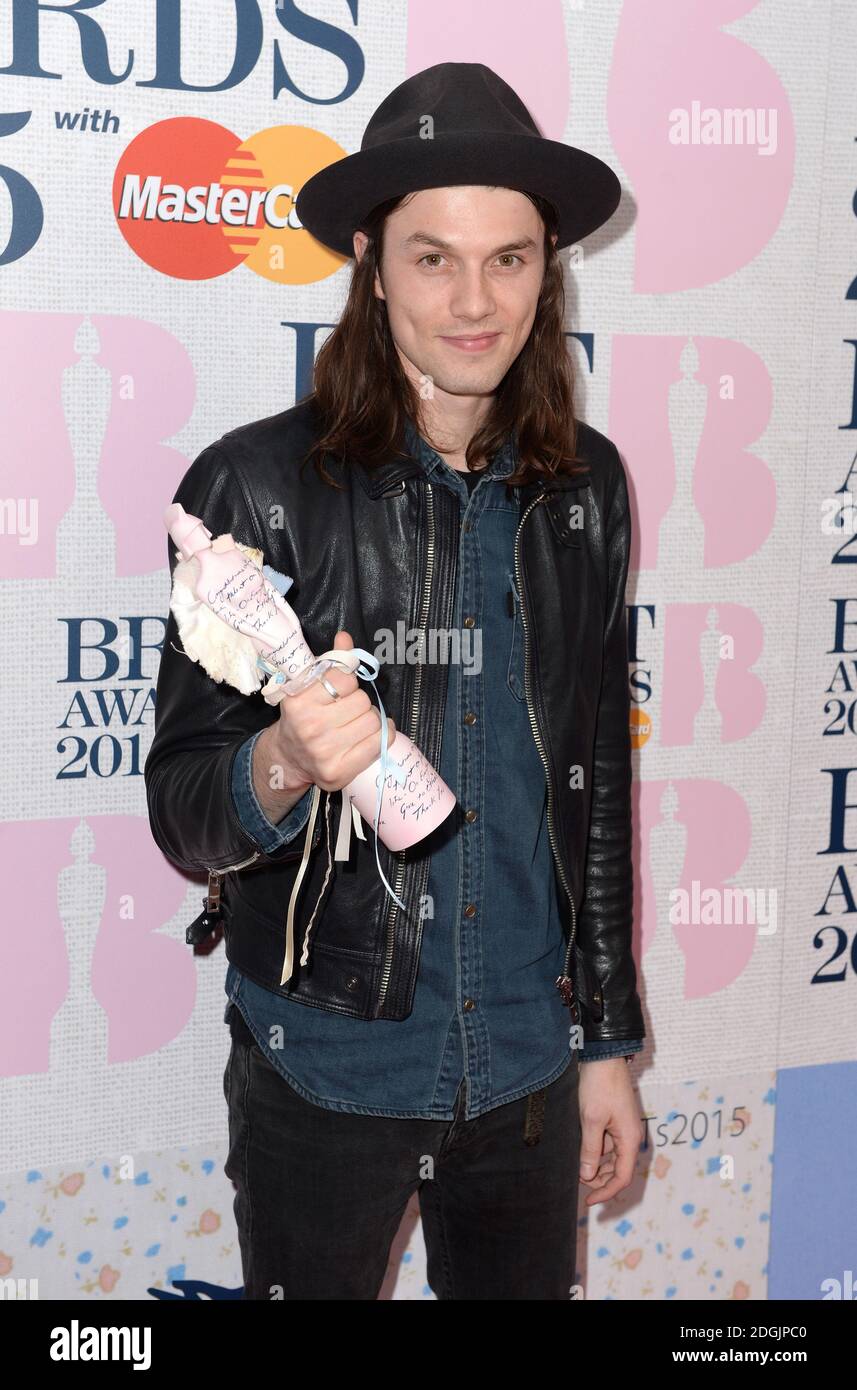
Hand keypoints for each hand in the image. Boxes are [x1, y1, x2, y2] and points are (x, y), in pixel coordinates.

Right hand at [259, 629, 396, 796]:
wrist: (288, 759)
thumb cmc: (302, 717)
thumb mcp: (308, 687)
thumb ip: (329, 662)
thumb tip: (345, 636)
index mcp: (299, 701)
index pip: (345, 678)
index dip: (348, 681)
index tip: (340, 690)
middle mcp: (310, 727)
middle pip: (362, 700)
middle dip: (359, 701)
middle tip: (347, 709)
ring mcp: (325, 752)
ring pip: (373, 720)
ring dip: (370, 718)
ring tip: (356, 723)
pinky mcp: (339, 771)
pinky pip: (380, 742)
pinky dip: (383, 734)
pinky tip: (371, 733)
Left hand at [578, 1057, 643, 1205]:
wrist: (603, 1057)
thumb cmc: (599, 1085)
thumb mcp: (591, 1120)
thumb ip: (590, 1149)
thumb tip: (586, 1175)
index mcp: (630, 1139)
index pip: (622, 1177)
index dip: (606, 1192)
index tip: (588, 1200)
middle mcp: (629, 1137)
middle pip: (617, 1169)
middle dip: (599, 1179)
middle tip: (576, 1181)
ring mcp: (622, 1128)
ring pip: (610, 1157)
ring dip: (595, 1165)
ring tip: (575, 1166)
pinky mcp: (614, 1120)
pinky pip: (606, 1143)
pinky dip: (594, 1150)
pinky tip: (579, 1149)